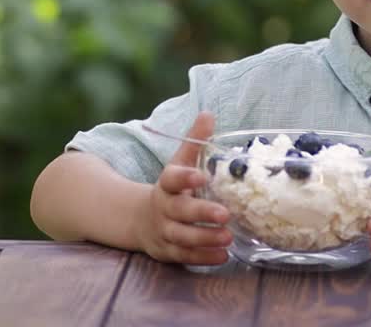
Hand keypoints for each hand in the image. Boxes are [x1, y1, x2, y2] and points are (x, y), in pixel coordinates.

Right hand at [133, 111, 231, 264]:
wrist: (142, 219)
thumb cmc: (173, 187)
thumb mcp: (180, 162)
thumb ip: (195, 140)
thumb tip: (209, 113)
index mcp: (167, 183)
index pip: (172, 178)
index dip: (185, 177)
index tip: (201, 176)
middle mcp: (164, 208)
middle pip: (180, 211)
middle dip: (202, 213)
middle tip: (226, 214)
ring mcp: (165, 231)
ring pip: (182, 237)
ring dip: (205, 238)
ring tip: (228, 238)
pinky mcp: (169, 251)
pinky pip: (185, 256)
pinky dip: (203, 257)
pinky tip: (223, 256)